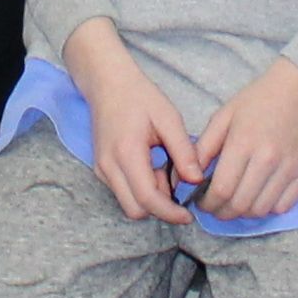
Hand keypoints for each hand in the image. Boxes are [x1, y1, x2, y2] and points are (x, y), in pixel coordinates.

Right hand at [59, 18, 200, 225]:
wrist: (107, 83)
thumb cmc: (139, 96)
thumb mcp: (168, 118)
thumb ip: (183, 151)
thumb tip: (196, 180)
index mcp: (127, 153)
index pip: (147, 198)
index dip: (169, 212)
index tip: (188, 214)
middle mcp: (109, 166)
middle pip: (136, 210)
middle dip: (160, 207)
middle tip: (176, 184)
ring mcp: (102, 170)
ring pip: (129, 204)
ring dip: (151, 198)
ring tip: (164, 170)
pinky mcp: (101, 169)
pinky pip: (123, 193)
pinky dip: (141, 190)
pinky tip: (152, 167)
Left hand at [183, 55, 297, 219]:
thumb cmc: (257, 101)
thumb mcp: (223, 117)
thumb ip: (204, 148)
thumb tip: (188, 176)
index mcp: (243, 143)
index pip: (222, 190)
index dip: (208, 204)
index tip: (202, 203)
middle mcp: (267, 159)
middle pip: (241, 204)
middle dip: (222, 213)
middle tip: (216, 208)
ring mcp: (289, 168)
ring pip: (261, 210)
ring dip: (244, 214)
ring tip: (236, 204)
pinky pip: (284, 206)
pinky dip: (268, 209)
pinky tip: (259, 198)